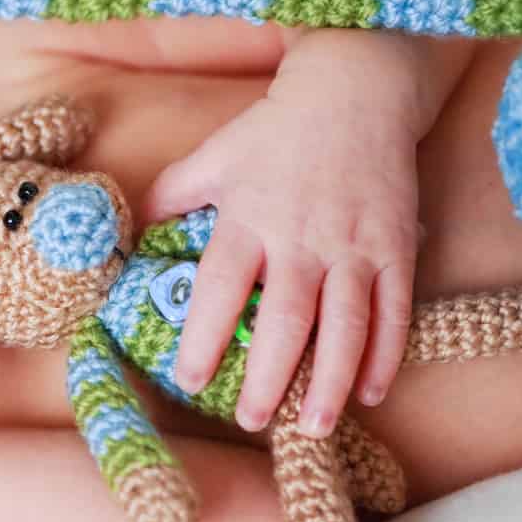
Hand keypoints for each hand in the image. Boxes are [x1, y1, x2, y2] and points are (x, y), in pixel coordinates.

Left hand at [142, 43, 421, 437]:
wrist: (356, 93)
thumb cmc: (273, 131)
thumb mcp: (210, 157)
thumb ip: (169, 198)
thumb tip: (126, 237)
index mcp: (247, 218)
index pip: (221, 286)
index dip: (204, 336)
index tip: (189, 378)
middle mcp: (301, 238)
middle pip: (285, 317)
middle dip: (269, 375)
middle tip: (251, 419)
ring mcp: (353, 246)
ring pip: (345, 324)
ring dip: (330, 381)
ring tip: (311, 428)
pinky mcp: (395, 248)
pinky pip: (394, 311)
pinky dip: (384, 355)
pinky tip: (369, 393)